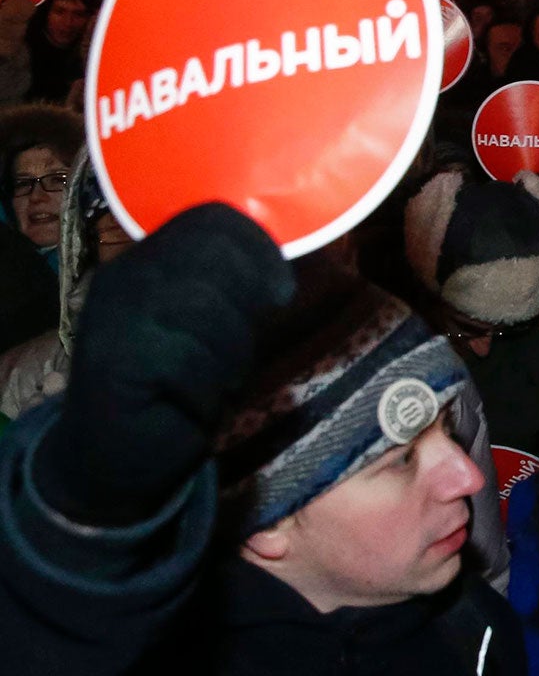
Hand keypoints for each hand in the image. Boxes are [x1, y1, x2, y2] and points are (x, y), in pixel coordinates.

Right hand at [39, 203, 294, 525]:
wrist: (115, 456)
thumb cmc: (178, 384)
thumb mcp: (212, 324)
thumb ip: (236, 286)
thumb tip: (287, 262)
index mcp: (149, 258)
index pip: (212, 218)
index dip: (258, 249)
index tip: (278, 292)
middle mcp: (125, 278)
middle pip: (216, 262)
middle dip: (245, 311)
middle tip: (233, 352)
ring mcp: (113, 319)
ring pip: (211, 314)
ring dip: (229, 358)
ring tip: (209, 382)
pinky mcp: (113, 364)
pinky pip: (192, 364)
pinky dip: (206, 393)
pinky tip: (188, 407)